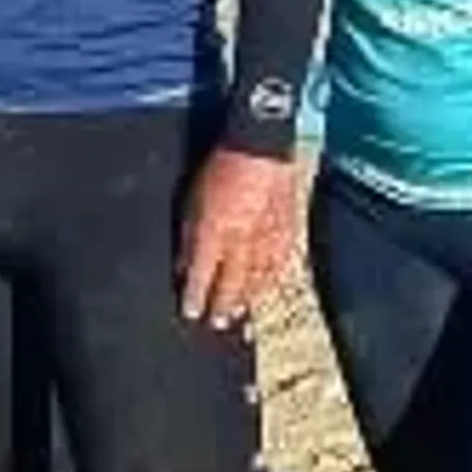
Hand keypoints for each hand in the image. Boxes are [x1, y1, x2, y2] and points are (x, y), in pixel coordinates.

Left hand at [177, 144, 305, 332]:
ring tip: (240, 315)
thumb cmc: (222, 168)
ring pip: (258, 278)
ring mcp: (268, 239)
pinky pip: (279, 264)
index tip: (191, 312)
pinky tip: (266, 288)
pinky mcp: (288, 232)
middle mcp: (242, 242)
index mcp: (216, 232)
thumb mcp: (192, 201)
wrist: (263, 147)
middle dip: (223, 306)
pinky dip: (270, 280)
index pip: (203, 275)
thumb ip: (189, 238)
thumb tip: (183, 266)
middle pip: (232, 284)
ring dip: (248, 299)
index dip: (195, 296)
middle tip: (218, 324)